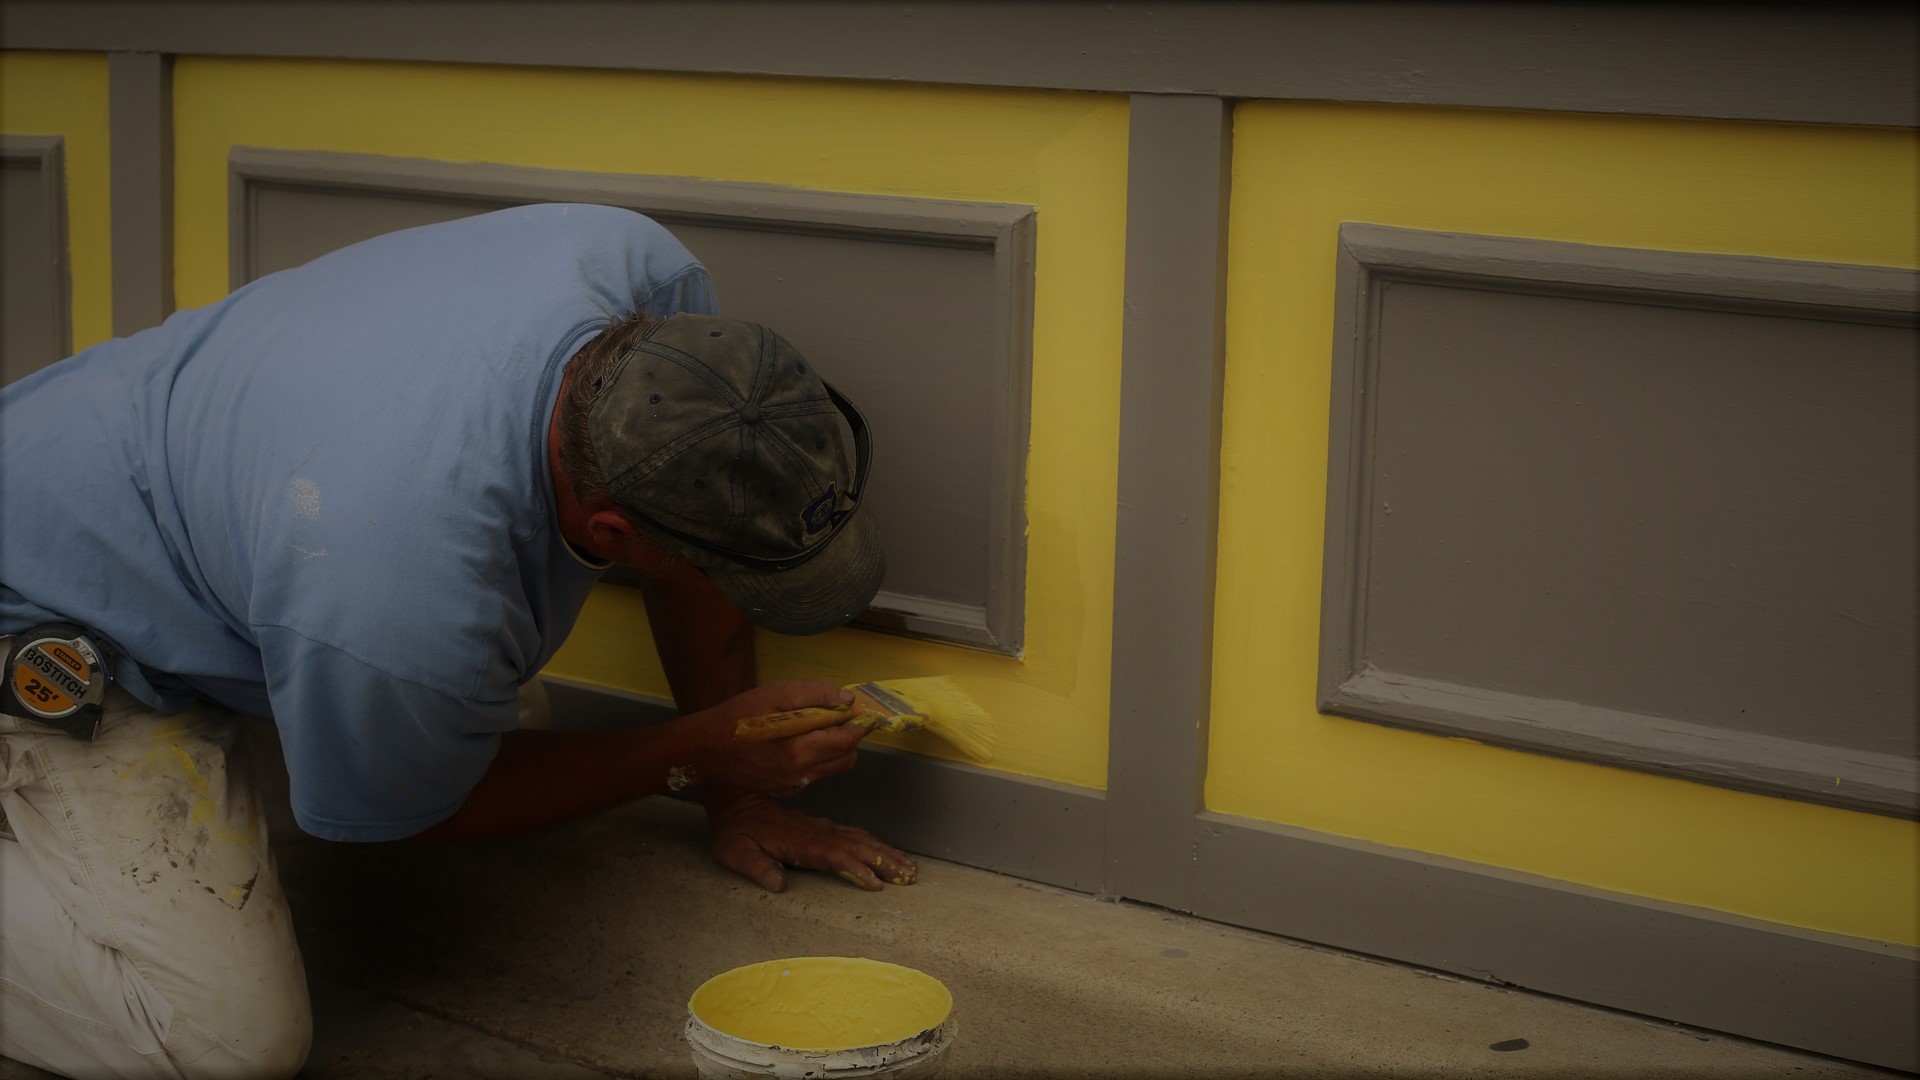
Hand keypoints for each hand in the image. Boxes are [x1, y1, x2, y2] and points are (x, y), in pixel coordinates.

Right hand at [686, 681, 869, 795]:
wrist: (704, 748)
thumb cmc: (738, 716)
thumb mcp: (775, 693)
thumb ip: (814, 694)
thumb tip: (845, 701)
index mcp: (800, 751)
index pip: (847, 741)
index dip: (859, 725)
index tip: (864, 713)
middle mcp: (800, 774)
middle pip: (846, 758)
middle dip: (849, 738)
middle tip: (838, 718)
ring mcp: (792, 785)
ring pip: (832, 768)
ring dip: (834, 749)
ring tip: (818, 727)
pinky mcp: (783, 789)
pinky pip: (813, 774)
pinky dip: (816, 758)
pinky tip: (797, 742)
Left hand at [707, 791, 918, 892]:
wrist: (735, 798)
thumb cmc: (734, 829)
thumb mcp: (735, 850)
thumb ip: (756, 866)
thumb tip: (778, 884)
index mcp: (798, 841)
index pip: (833, 855)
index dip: (855, 869)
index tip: (875, 882)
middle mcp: (815, 833)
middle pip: (856, 846)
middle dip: (883, 861)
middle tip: (908, 876)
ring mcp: (820, 828)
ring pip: (859, 839)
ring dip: (885, 852)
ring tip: (908, 867)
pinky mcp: (821, 827)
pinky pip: (853, 833)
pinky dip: (874, 842)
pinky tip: (887, 850)